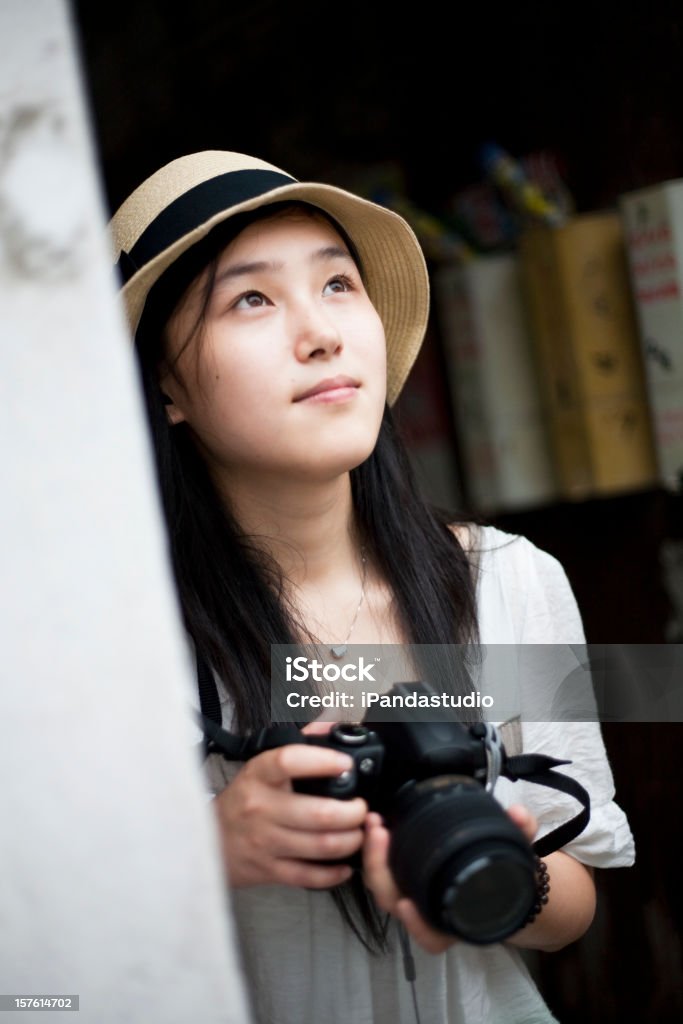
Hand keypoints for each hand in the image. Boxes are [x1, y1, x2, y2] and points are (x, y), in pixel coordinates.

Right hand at [212, 731, 366, 889]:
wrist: (209, 838)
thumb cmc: (244, 800)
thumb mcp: (262, 767)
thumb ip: (298, 744)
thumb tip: (330, 727)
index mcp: (259, 775)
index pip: (289, 761)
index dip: (323, 761)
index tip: (346, 764)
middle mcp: (260, 807)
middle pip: (319, 813)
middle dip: (353, 812)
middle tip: (361, 808)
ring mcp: (264, 841)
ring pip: (321, 845)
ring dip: (351, 841)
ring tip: (358, 833)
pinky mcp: (269, 870)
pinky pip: (309, 875)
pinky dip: (334, 873)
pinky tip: (344, 864)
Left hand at [362, 803, 538, 953]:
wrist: (499, 878)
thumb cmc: (503, 874)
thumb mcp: (517, 854)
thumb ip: (520, 834)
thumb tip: (519, 814)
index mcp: (457, 920)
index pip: (433, 936)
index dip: (417, 926)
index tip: (406, 905)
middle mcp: (430, 912)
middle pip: (394, 903)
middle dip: (380, 869)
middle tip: (380, 833)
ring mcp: (414, 894)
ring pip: (383, 886)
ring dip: (373, 856)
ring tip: (375, 823)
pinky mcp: (403, 876)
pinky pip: (383, 872)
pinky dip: (375, 854)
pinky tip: (375, 827)